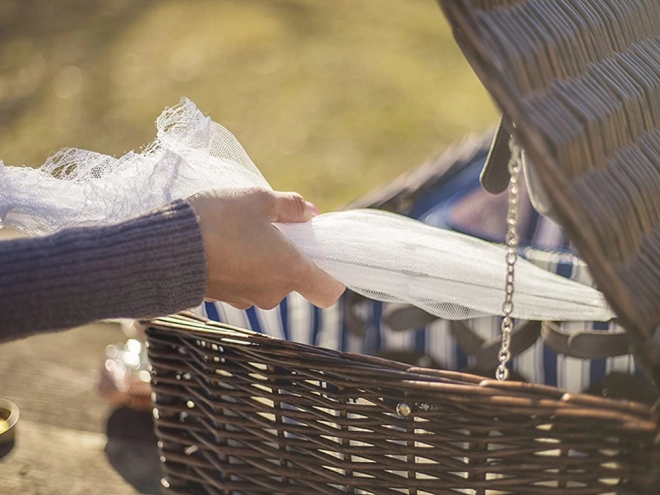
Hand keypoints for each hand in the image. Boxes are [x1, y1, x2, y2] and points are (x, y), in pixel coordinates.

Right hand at [187, 187, 344, 309]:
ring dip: (260, 260)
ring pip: (266, 281)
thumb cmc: (218, 220)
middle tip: (267, 228)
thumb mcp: (258, 200)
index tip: (318, 253)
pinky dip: (240, 267)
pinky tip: (222, 245)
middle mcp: (272, 292)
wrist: (163, 247)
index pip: (328, 291)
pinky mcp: (223, 299)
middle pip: (293, 280)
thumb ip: (291, 207)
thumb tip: (311, 213)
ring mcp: (246, 299)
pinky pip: (243, 283)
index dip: (330, 274)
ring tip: (239, 233)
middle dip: (285, 256)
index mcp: (290, 270)